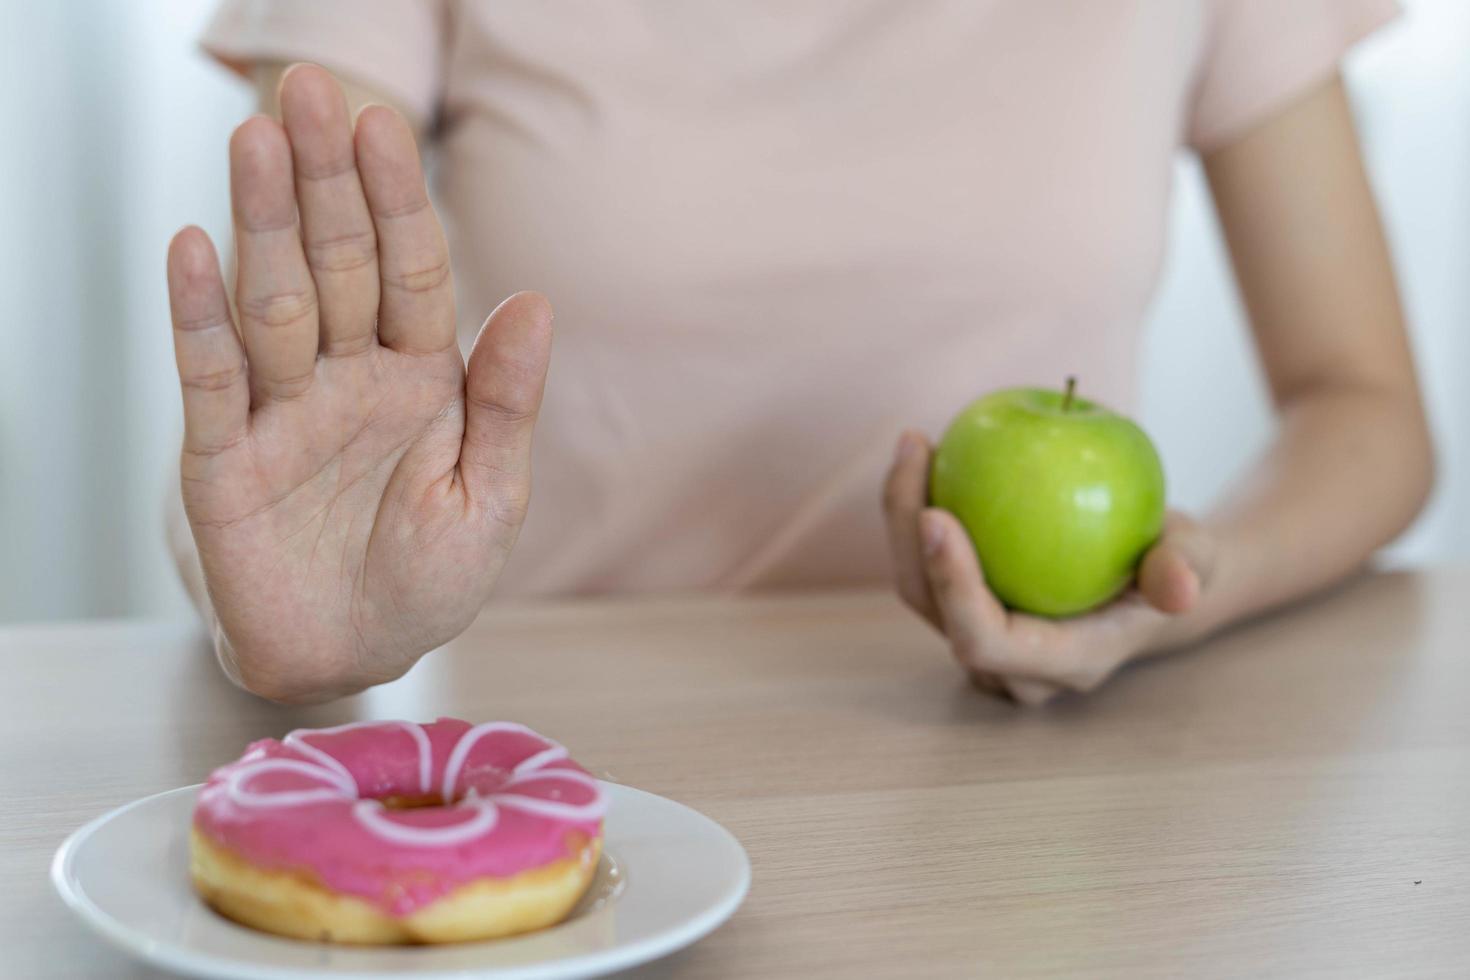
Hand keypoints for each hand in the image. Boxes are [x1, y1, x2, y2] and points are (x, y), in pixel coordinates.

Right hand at [166, 65, 551, 702]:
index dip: (398, 201)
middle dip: (324, 181)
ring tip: (252, 142)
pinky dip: (200, 317)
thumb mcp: (491, 498)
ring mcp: (282, 410)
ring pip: (273, 301)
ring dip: (263, 224)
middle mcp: (348, 377)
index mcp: (420, 378)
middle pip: (336, 264)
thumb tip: (535, 301)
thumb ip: (504, 403)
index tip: (383, 124)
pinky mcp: (222, 457)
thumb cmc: (430, 577)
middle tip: (306, 90)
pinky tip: (194, 247)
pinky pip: (210, 376)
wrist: (355, 657)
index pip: (409, 271)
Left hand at [882, 431, 1215, 704]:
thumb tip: (1179, 589)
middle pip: (933, 610)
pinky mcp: (964, 610)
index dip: (952, 586)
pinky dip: (915, 508)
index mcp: (1062, 662)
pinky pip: (923, 561)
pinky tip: (924, 449)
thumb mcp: (1196, 557)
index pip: (986, 640)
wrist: (1154, 577)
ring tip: (915, 443)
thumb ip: (1188, 568)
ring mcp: (983, 641)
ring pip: (917, 585)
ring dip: (902, 514)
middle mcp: (1011, 666)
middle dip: (906, 536)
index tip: (937, 515)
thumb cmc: (1175, 562)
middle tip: (915, 453)